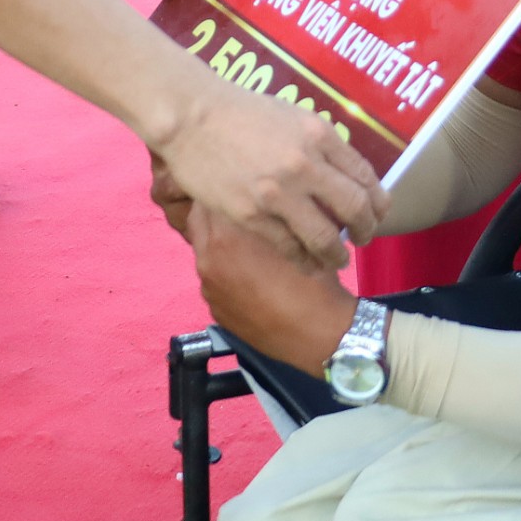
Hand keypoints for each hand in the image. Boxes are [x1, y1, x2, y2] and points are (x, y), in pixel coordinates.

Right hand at [156, 85, 385, 270]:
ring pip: (325, 237)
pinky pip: (289, 246)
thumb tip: (341, 173)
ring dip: (337, 254)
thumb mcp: (291, 114)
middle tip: (364, 238)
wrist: (190, 116)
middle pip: (355, 208)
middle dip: (366, 230)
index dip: (378, 201)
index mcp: (320, 135)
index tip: (378, 213)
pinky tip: (308, 263)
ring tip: (338, 259)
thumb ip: (319, 143)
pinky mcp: (251, 214)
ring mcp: (279, 193)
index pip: (365, 176)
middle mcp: (306, 165)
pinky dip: (304, 260)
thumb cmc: (239, 110)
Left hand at [188, 204, 360, 372]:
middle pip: (200, 222)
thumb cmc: (314, 279)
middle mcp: (207, 260)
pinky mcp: (216, 311)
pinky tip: (251, 277)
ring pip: (205, 251)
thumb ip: (268, 213)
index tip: (240, 184)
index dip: (225, 188)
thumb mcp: (296, 233)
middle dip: (217, 212)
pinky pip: (215, 279)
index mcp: (225, 237)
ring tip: (249, 244)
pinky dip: (227, 271)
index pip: (209, 197)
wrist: (320, 336)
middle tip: (243, 209)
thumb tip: (257, 198)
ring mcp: (209, 289)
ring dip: (220, 242)